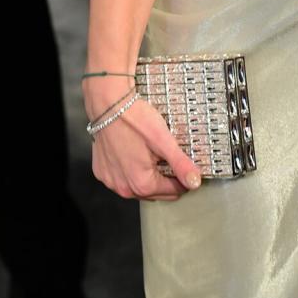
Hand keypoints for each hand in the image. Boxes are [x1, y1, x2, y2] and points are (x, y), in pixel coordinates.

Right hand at [87, 89, 201, 200]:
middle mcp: (124, 188)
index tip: (188, 167)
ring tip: (157, 157)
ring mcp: (110, 180)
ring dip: (150, 178)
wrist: (108, 104)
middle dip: (168, 180)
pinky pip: (122, 178)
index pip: (173, 191)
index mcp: (142, 184)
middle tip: (174, 160)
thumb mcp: (163, 140)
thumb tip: (195, 182)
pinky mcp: (102, 171)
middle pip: (156, 193)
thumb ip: (180, 164)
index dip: (184, 180)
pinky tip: (137, 156)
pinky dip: (132, 172)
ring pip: (138, 187)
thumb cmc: (135, 120)